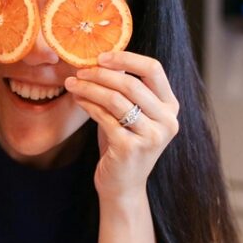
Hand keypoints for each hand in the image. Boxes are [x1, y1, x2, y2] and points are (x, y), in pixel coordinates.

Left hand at [64, 51, 179, 205]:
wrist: (122, 185)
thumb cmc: (124, 144)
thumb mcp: (131, 114)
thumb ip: (125, 90)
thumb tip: (101, 59)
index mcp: (170, 107)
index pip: (154, 69)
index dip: (126, 58)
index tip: (102, 56)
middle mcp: (167, 121)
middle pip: (132, 83)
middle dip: (101, 74)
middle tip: (80, 71)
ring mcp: (151, 136)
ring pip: (116, 99)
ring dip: (90, 88)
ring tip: (72, 84)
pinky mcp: (131, 148)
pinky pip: (104, 117)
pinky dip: (88, 105)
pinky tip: (78, 100)